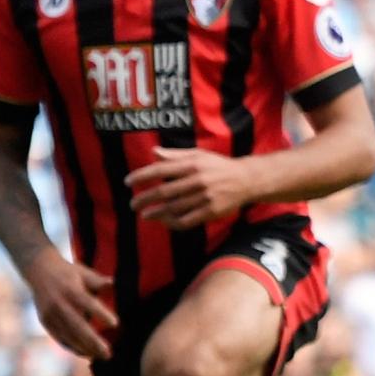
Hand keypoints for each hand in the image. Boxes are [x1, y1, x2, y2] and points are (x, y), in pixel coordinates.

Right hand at [21, 247, 114, 360]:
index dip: (101, 314)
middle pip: (77, 326)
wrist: (39, 270)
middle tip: (108, 353)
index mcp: (70, 289)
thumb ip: (98, 280)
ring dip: (84, 348)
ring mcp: (50, 315)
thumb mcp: (83, 272)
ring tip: (100, 356)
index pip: (88, 303)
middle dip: (92, 341)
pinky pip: (59, 338)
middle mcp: (59, 304)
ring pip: (68, 336)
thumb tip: (113, 283)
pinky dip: (72, 347)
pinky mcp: (45, 322)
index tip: (116, 324)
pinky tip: (85, 354)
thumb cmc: (68, 272)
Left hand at [127, 148, 250, 228]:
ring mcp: (205, 197)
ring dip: (155, 213)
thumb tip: (153, 152)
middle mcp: (198, 180)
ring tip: (145, 214)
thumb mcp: (199, 155)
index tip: (128, 182)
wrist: (246, 180)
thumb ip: (175, 155)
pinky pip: (186, 220)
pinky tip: (164, 221)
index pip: (161, 170)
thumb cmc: (218, 166)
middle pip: (164, 192)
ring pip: (173, 208)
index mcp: (193, 164)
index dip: (142, 176)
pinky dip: (172, 223)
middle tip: (133, 204)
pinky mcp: (211, 211)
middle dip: (144, 199)